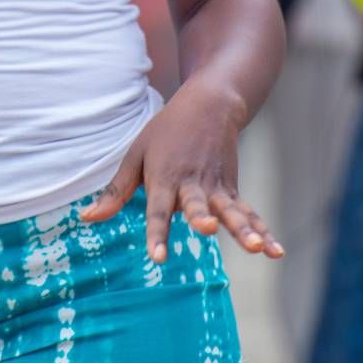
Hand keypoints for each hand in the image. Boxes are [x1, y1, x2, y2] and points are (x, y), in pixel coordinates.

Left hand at [78, 83, 283, 262]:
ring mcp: (217, 186)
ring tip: (257, 248)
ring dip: (244, 229)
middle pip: (198, 204)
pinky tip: (276, 252)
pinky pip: (249, 214)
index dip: (158, 233)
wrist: (209, 104)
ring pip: (231, 211)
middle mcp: (192, 183)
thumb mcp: (135, 156)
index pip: (158, 210)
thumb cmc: (165, 134)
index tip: (159, 257)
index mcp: (164, 177)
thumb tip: (86, 219)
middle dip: (202, 218)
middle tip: (207, 230)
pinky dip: (264, 231)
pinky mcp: (233, 189)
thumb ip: (115, 192)